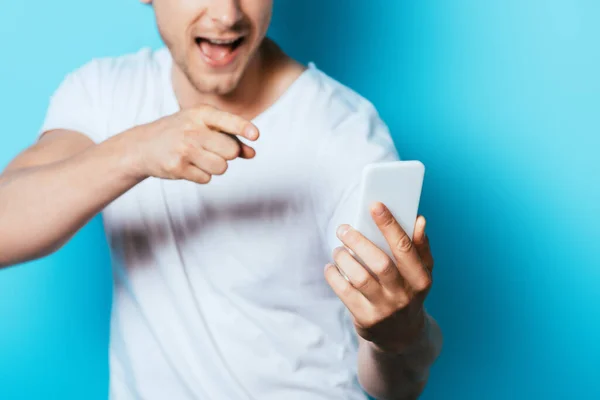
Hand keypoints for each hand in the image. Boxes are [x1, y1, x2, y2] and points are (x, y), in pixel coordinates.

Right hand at [122, 105, 258, 182]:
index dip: (243, 128)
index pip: (227, 120)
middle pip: (231, 151)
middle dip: (228, 154)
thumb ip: (230, 137)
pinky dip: (201, 175)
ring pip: (221, 167)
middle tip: (214, 150)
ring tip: (200, 158)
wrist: (143, 145)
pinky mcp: (176, 167)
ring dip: (216, 166)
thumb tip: (252, 153)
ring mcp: (183, 149)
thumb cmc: (182, 133)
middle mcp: (192, 129)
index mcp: (200, 113)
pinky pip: (206, 178)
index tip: (256, 135)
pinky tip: (188, 165)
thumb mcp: (204, 127)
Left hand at [324, 202, 434, 353]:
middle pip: (380, 263)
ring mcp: (385, 310)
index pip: (405, 247)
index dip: (390, 225)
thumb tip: (419, 220)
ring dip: (344, 258)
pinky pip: (344, 292)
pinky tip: (331, 267)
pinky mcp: (366, 320)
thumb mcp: (421, 274)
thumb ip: (420, 247)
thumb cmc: (408, 293)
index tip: (375, 205)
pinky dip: (334, 276)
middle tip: (343, 228)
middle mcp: (404, 295)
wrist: (402, 336)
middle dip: (359, 241)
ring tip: (338, 249)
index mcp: (421, 279)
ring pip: (359, 277)